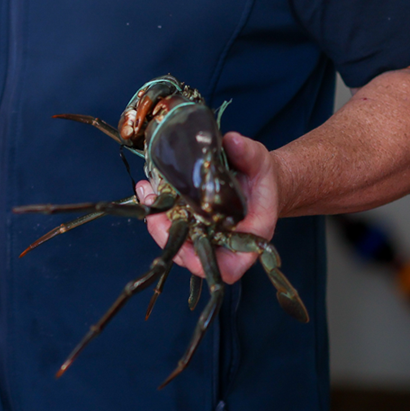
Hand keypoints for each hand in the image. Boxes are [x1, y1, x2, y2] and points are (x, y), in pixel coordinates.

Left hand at [141, 131, 279, 282]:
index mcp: (248, 238)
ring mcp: (202, 233)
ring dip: (156, 219)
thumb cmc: (262, 176)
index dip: (206, 266)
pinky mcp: (188, 220)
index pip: (228, 268)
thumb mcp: (259, 161)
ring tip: (147, 192)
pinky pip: (169, 221)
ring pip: (175, 239)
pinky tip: (147, 186)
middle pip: (191, 256)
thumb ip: (248, 154)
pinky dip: (156, 207)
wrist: (255, 178)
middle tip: (154, 215)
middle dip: (168, 236)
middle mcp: (221, 242)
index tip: (187, 252)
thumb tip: (232, 141)